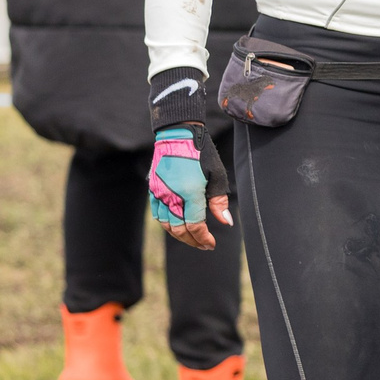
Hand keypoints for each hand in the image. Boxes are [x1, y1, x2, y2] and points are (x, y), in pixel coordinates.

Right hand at [150, 127, 232, 249]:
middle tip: (204, 245)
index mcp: (190, 193)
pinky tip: (177, 226)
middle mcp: (172, 196)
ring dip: (180, 235)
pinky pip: (157, 214)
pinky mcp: (153, 190)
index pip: (195, 226)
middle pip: (180, 230)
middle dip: (193, 241)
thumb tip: (226, 222)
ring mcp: (160, 194)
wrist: (177, 134)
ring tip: (192, 238)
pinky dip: (167, 224)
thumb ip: (219, 201)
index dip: (204, 238)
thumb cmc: (201, 153)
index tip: (212, 243)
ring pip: (167, 224)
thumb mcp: (216, 175)